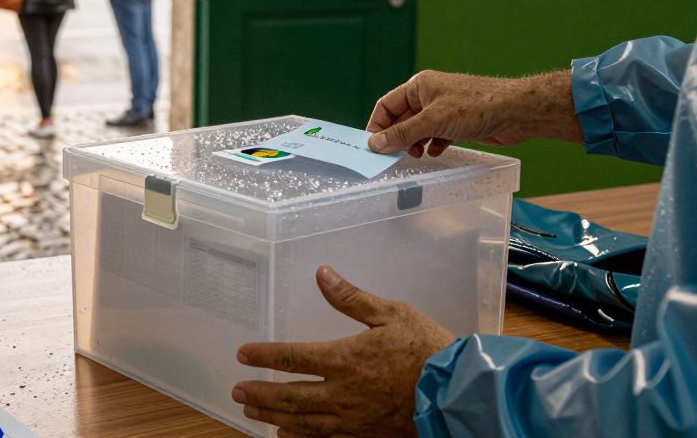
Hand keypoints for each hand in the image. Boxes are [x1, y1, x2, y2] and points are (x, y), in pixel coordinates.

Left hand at [233, 266, 454, 437]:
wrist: (459, 393)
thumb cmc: (428, 350)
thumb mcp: (391, 313)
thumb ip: (351, 298)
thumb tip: (322, 274)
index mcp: (344, 359)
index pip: (293, 357)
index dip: (264, 355)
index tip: (243, 354)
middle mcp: (342, 393)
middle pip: (290, 395)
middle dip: (260, 392)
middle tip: (237, 390)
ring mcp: (352, 418)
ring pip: (303, 421)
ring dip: (274, 415)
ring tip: (253, 412)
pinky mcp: (366, 434)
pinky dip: (301, 437)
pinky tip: (287, 435)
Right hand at [366, 69, 579, 157]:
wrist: (516, 112)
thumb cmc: (476, 106)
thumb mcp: (433, 121)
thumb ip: (403, 133)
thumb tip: (376, 143)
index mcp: (419, 86)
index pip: (387, 105)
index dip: (378, 125)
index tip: (372, 145)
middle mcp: (430, 96)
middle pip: (402, 119)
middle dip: (397, 137)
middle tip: (392, 156)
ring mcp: (444, 110)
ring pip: (419, 129)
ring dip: (414, 143)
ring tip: (416, 156)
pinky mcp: (458, 124)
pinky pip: (436, 136)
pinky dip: (433, 145)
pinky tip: (436, 152)